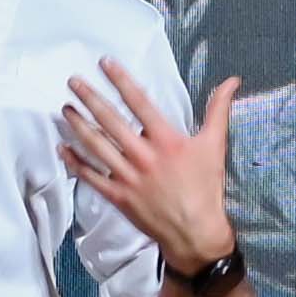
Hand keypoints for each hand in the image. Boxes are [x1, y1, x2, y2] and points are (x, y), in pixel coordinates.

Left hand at [58, 61, 239, 265]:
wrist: (195, 233)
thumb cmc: (206, 188)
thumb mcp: (214, 145)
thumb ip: (218, 110)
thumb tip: (232, 81)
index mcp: (167, 140)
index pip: (139, 102)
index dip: (120, 80)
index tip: (104, 63)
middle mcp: (144, 156)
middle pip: (111, 121)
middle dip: (90, 98)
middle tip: (73, 81)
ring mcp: (128, 178)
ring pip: (97, 146)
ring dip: (78, 126)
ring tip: (65, 109)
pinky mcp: (118, 197)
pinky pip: (91, 177)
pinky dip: (75, 162)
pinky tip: (63, 148)